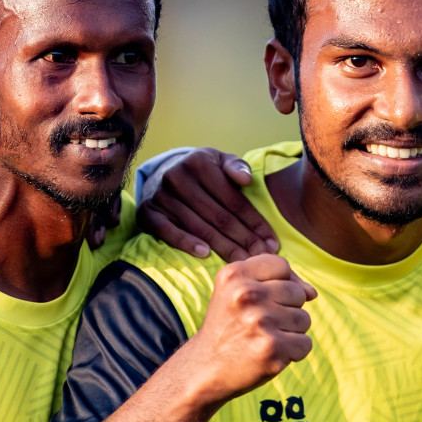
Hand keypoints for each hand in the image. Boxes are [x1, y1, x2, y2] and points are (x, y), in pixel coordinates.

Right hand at [144, 148, 281, 260]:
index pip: (234, 199)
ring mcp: (161, 196)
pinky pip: (168, 232)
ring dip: (224, 247)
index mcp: (199, 163)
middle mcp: (177, 177)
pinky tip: (205, 254)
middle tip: (263, 257)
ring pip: (200, 227)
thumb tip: (246, 179)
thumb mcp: (219, 160)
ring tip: (244, 261)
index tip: (273, 242)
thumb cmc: (201, 171)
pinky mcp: (148, 213)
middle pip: (219, 216)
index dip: (255, 222)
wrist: (162, 172)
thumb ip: (235, 166)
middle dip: (245, 239)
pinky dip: (186, 243)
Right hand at [177, 253, 317, 404]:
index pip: (282, 266)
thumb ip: (276, 281)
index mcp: (234, 274)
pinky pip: (305, 343)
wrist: (205, 369)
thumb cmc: (228, 327)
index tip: (262, 300)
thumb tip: (312, 292)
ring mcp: (260, 321)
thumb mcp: (236, 291)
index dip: (280, 284)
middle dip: (286, 310)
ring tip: (263, 339)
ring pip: (304, 319)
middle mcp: (246, 294)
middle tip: (259, 325)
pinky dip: (293, 353)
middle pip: (298, 293)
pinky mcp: (272, 348)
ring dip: (290, 332)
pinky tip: (269, 354)